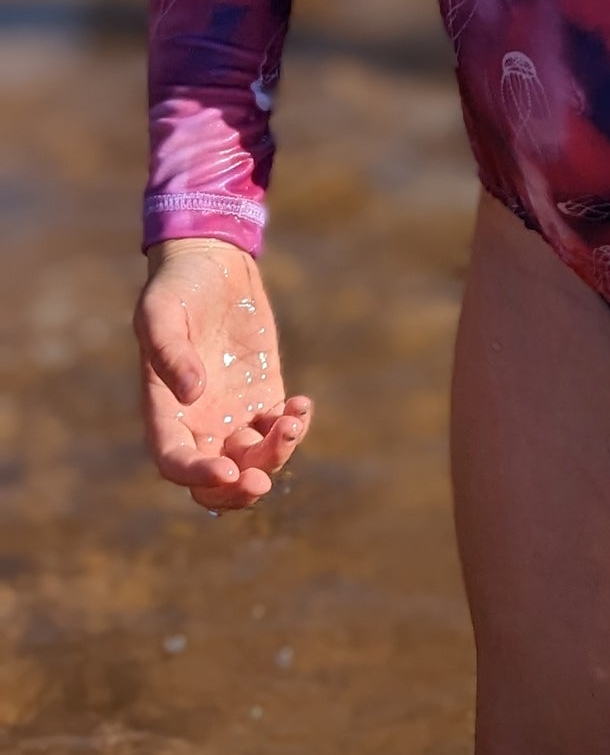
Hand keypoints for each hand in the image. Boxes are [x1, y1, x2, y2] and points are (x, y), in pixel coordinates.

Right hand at [134, 237, 312, 510]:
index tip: (228, 473)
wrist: (210, 263)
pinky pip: (280, 430)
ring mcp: (233, 414)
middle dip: (238, 491)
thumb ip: (170, 352)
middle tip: (262, 480)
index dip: (198, 477)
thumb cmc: (175, 288)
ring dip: (275, 455)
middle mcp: (198, 423)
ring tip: (293, 421)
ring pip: (254, 461)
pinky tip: (302, 406)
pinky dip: (294, 428)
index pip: (175, 462)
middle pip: (216, 484)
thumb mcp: (161, 312)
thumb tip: (191, 394)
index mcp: (164, 412)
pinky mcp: (264, 396)